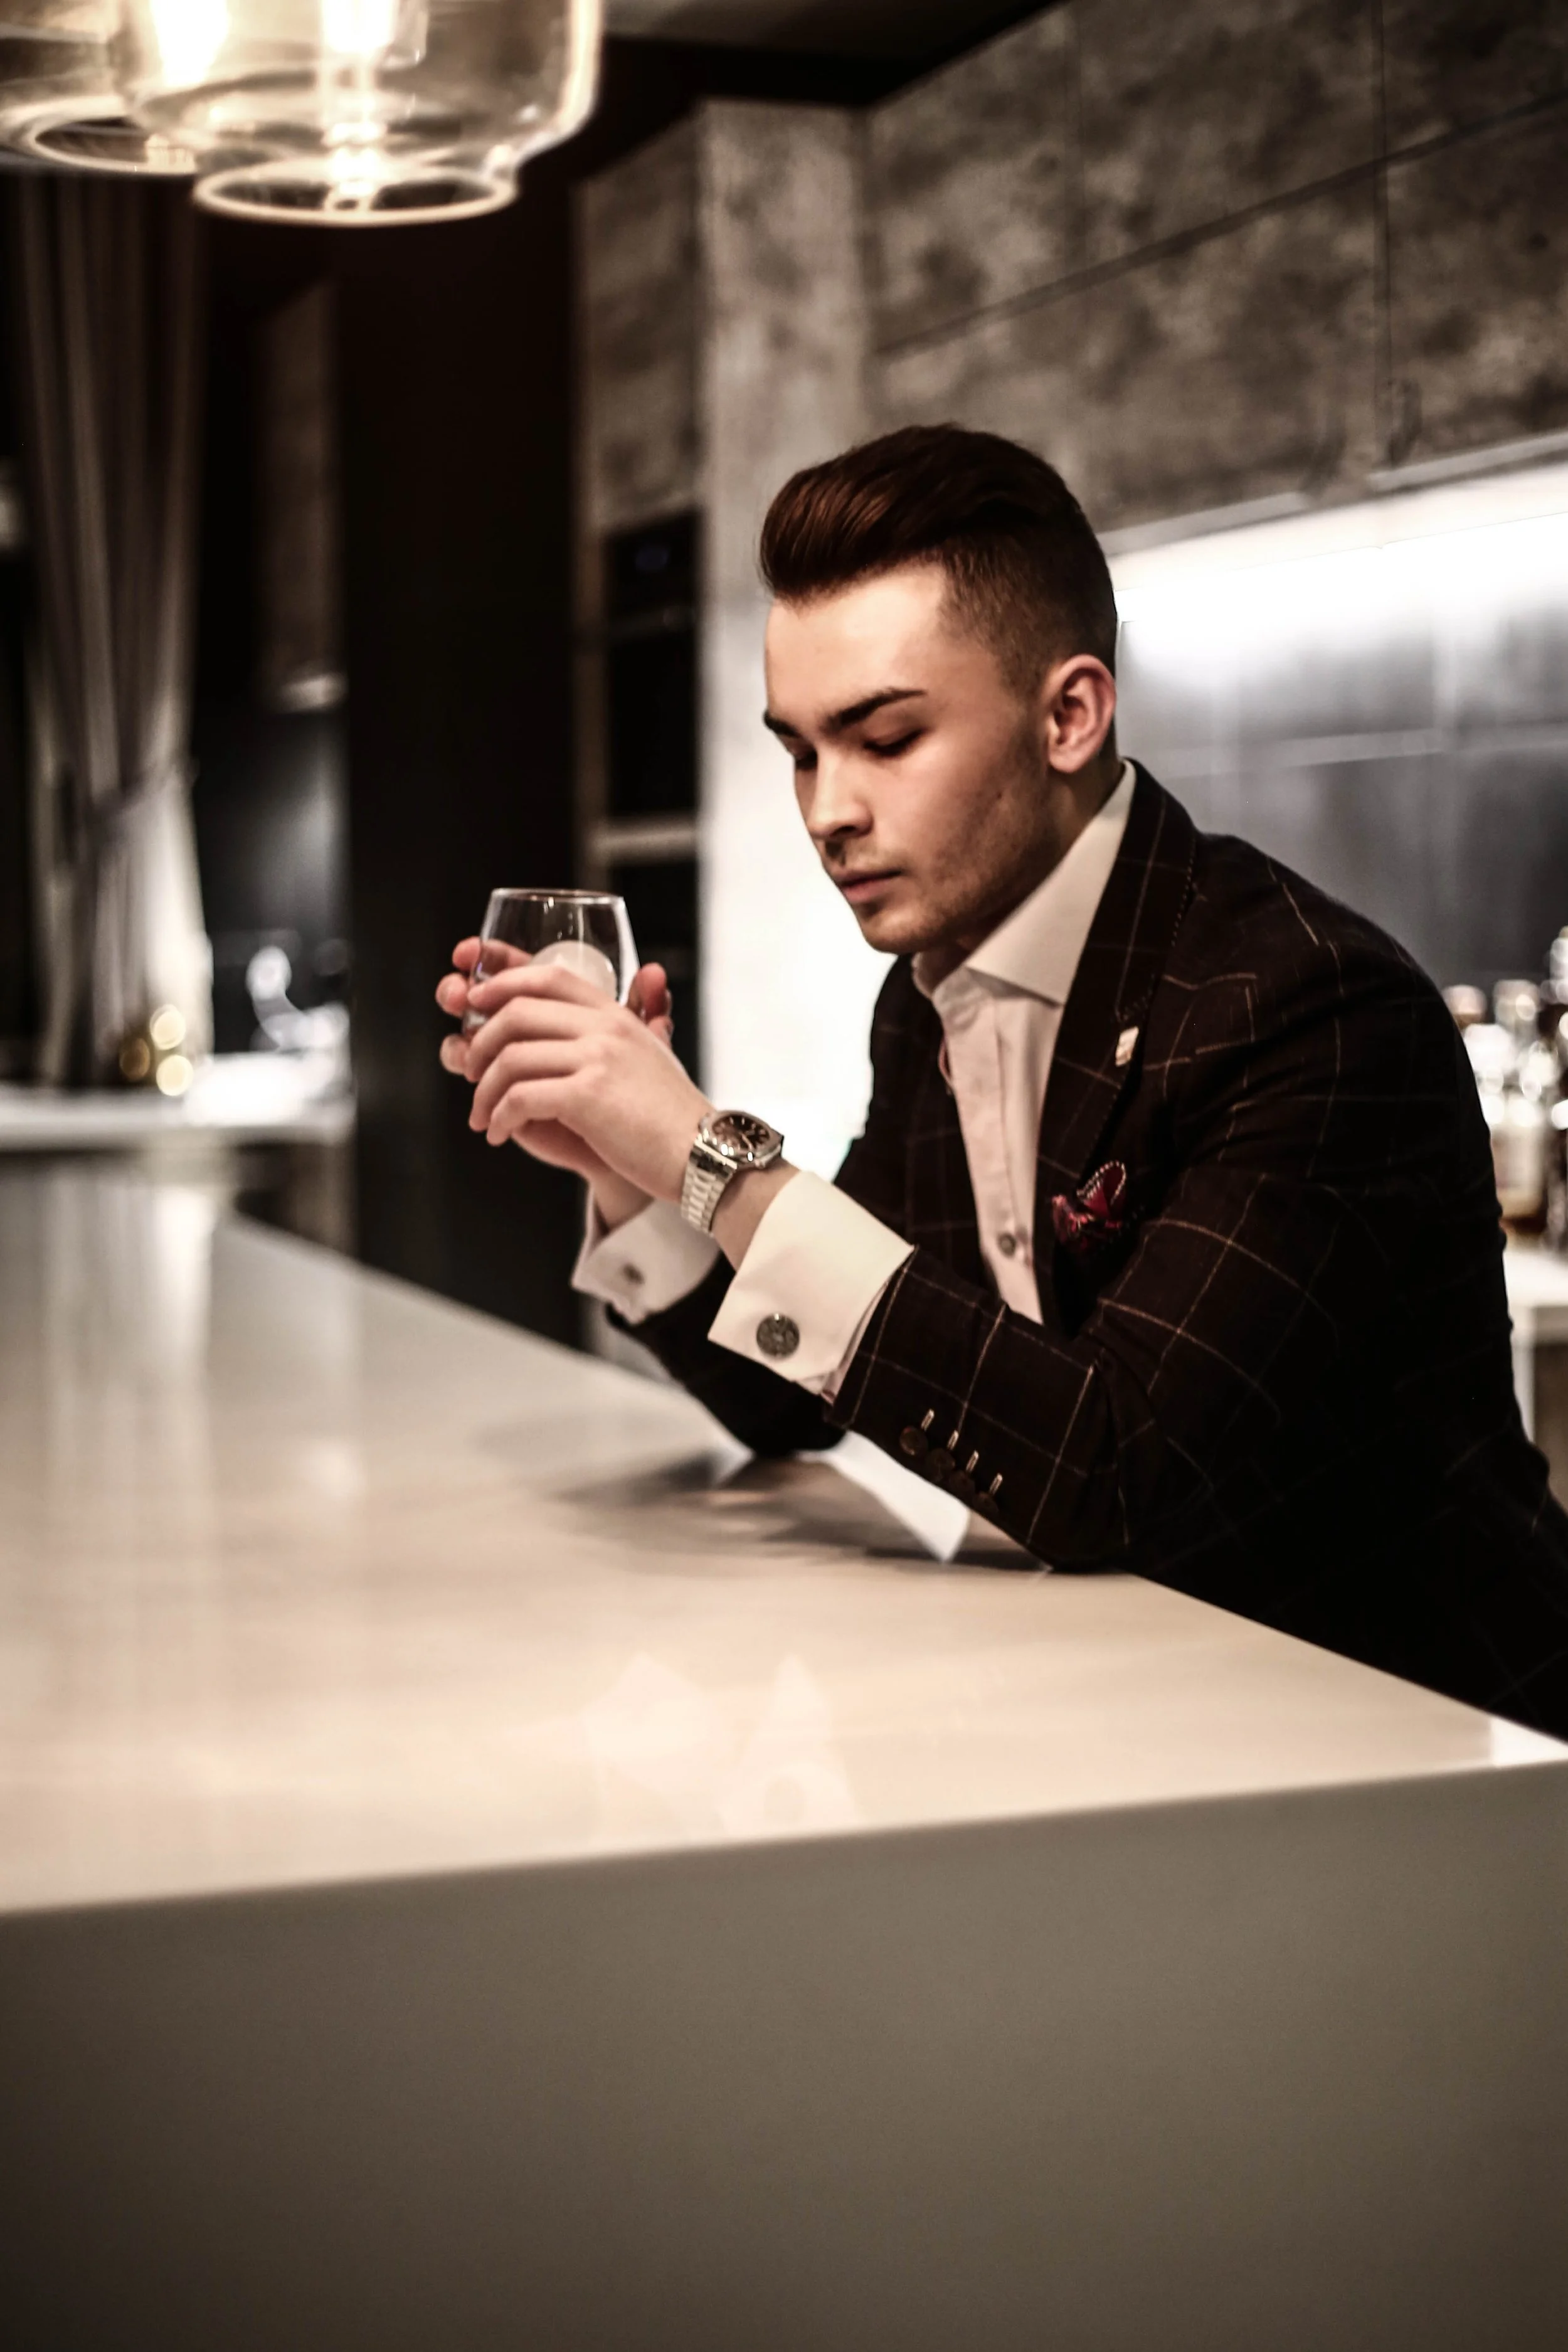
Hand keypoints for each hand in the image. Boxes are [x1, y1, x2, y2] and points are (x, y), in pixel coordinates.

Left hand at [439, 951, 708, 1210]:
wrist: (702, 1153)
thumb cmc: (669, 1116)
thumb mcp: (647, 1058)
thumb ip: (621, 1030)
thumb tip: (600, 1013)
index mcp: (615, 1014)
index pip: (548, 975)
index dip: (501, 983)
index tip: (474, 1005)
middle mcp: (606, 1027)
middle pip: (517, 1012)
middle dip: (480, 1043)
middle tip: (471, 1074)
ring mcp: (598, 1058)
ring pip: (511, 1058)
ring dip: (483, 1091)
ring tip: (482, 1116)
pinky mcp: (588, 1096)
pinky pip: (520, 1097)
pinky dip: (499, 1117)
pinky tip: (499, 1133)